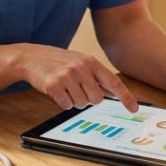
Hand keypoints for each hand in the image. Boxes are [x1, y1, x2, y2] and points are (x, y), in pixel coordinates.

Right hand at [18, 45, 138, 111]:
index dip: (125, 97)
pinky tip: (57, 91)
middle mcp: (81, 67)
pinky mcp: (54, 85)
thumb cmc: (59, 61)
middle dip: (88, 99)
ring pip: (81, 104)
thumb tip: (114, 92)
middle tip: (77, 90)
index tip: (134, 109)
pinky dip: (63, 102)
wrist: (31, 57)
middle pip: (96, 99)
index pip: (113, 82)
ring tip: (66, 88)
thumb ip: (97, 77)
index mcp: (91, 62)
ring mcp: (67, 76)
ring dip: (74, 101)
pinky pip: (66, 106)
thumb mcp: (81, 63)